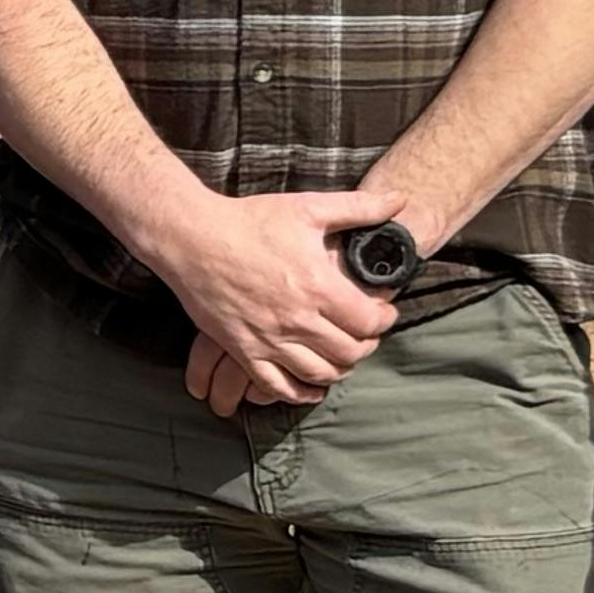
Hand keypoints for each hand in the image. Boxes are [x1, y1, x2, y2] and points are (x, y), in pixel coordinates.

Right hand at [139, 185, 407, 413]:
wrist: (192, 238)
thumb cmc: (249, 221)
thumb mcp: (308, 207)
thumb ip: (359, 207)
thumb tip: (401, 199)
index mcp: (318, 286)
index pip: (369, 321)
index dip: (384, 319)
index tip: (383, 312)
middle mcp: (297, 319)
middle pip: (349, 352)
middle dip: (366, 345)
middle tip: (365, 334)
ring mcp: (269, 339)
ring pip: (319, 373)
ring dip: (339, 370)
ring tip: (342, 356)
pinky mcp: (243, 350)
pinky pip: (277, 386)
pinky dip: (300, 393)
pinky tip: (312, 388)